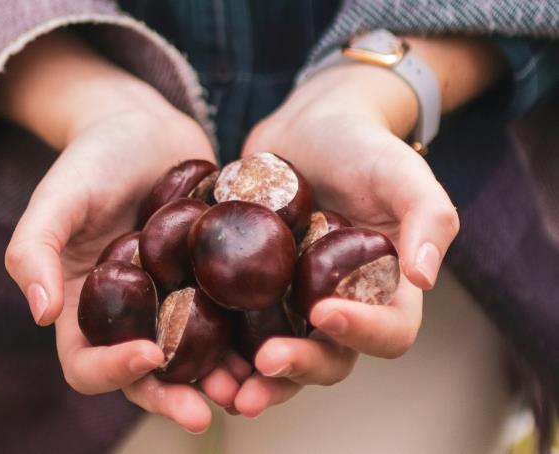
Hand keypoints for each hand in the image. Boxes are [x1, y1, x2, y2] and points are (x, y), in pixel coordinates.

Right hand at [0, 31, 251, 432]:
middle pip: (147, 375)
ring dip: (220, 378)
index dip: (113, 371)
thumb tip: (38, 314)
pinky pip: (230, 318)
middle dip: (173, 396)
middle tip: (203, 412)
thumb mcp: (56, 198)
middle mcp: (131, 316)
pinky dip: (249, 336)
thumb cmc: (91, 160)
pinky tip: (276, 340)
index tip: (148, 355)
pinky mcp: (212, 281)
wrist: (143, 127)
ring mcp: (174, 301)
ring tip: (249, 385)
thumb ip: (33, 250)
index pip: (87, 362)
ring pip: (195, 357)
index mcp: (83, 309)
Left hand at [231, 63, 461, 416]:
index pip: (388, 332)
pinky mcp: (253, 289)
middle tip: (262, 367)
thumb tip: (425, 278)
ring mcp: (293, 302)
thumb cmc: (364, 147)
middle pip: (327, 359)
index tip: (325, 312)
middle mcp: (340, 306)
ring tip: (220, 387)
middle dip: (297, 370)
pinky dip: (218, 345)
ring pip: (278, 355)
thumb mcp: (402, 172)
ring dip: (252, 378)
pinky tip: (190, 351)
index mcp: (386, 291)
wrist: (310, 126)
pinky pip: (237, 326)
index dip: (362, 333)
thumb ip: (429, 218)